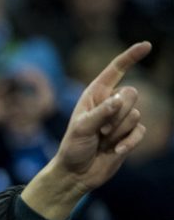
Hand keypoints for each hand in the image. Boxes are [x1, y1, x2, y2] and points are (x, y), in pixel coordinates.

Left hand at [53, 41, 150, 188]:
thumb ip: (100, 113)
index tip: (146, 45)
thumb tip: (119, 100)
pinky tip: (115, 151)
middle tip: (100, 130)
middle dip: (118, 113)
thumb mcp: (81, 128)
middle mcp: (110, 103)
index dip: (131, 57)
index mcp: (95, 95)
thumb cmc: (73, 148)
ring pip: (136, 114)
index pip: (116, 70)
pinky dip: (128, 142)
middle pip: (131, 93)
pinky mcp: (130, 135)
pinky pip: (141, 131)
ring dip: (118, 131)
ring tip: (102, 141)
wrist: (77, 174)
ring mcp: (121, 119)